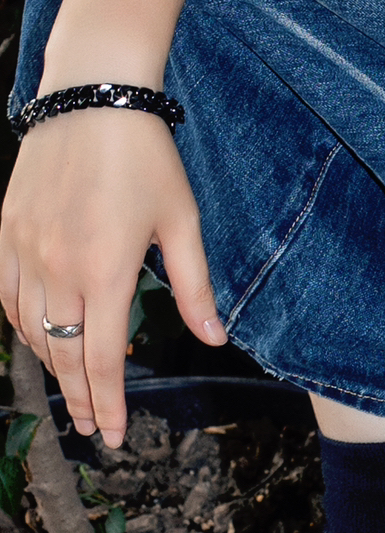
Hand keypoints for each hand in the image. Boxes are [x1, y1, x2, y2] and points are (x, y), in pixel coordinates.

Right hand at [0, 112, 224, 446]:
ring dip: (53, 368)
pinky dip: (24, 328)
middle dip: (81, 399)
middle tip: (96, 428)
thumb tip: (215, 339)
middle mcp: (59, 269)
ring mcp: (26, 252)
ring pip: (33, 331)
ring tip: (74, 392)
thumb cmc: (146, 157)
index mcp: (107, 271)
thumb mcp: (182, 220)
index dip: (110, 402)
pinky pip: (8, 298)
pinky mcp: (8, 233)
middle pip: (64, 356)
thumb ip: (193, 286)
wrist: (92, 97)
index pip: (102, 359)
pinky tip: (41, 341)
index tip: (117, 435)